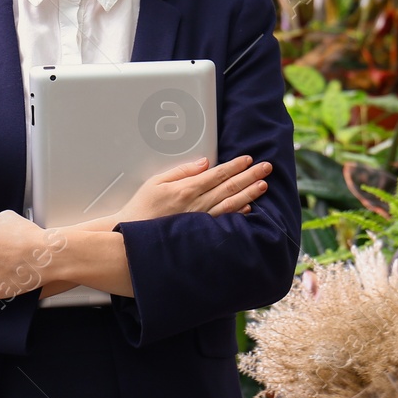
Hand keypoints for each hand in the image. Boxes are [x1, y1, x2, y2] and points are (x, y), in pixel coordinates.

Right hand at [110, 154, 271, 226]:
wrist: (132, 238)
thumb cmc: (141, 209)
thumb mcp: (157, 182)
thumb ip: (182, 171)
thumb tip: (204, 163)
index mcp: (187, 189)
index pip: (217, 174)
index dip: (235, 166)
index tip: (249, 159)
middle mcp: (197, 205)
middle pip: (229, 187)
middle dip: (249, 176)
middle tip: (266, 167)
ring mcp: (200, 220)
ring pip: (230, 204)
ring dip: (249, 193)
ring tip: (263, 185)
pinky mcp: (200, 234)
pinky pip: (223, 222)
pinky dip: (238, 214)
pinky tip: (249, 208)